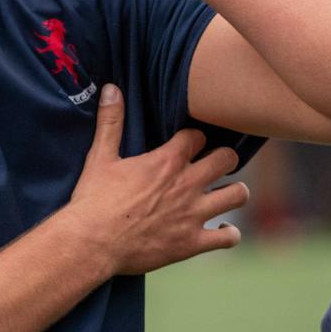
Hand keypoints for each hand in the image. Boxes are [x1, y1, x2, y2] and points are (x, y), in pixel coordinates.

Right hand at [64, 84, 246, 276]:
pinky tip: (220, 229)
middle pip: (227, 159)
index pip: (198, 136)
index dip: (195, 138)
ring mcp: (193, 214)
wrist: (92, 243)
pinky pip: (228, 238)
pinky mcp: (192, 243)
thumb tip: (111, 88)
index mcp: (166, 161)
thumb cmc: (94, 199)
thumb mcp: (100, 156)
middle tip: (213, 164)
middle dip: (224, 158)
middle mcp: (186, 184)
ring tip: (223, 193)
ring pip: (238, 195)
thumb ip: (111, 121)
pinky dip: (228, 233)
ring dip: (234, 192)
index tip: (188, 144)